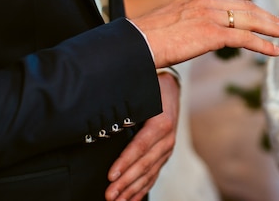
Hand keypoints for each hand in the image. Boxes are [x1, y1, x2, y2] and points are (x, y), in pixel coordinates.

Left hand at [105, 73, 179, 200]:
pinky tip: (132, 199)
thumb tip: (108, 115)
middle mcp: (167, 139)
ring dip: (132, 190)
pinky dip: (143, 189)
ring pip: (149, 173)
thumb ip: (129, 104)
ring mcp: (167, 149)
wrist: (170, 89)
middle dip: (126, 182)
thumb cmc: (153, 89)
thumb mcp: (144, 91)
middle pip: (144, 164)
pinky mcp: (164, 155)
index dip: (125, 162)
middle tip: (110, 194)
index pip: (140, 146)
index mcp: (161, 123)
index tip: (111, 175)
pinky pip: (154, 175)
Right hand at [132, 0, 278, 68]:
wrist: (133, 45)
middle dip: (268, 16)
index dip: (252, 11)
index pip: (231, 3)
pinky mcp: (211, 32)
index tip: (266, 18)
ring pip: (249, 19)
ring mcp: (209, 15)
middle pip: (246, 7)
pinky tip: (273, 51)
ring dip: (272, 27)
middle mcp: (205, 1)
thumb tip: (189, 38)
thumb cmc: (143, 41)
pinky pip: (244, 37)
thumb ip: (185, 26)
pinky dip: (262, 44)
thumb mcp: (168, 26)